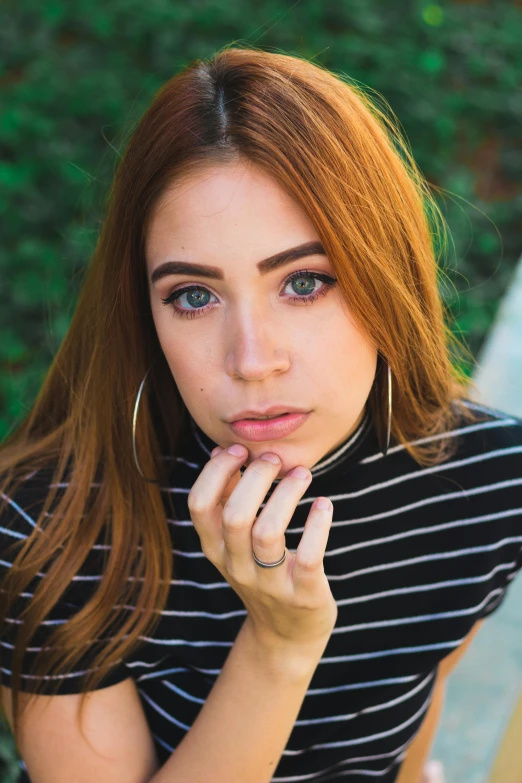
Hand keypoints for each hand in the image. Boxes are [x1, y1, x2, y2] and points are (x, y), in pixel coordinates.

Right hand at [187, 444, 337, 649]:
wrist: (287, 635)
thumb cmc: (262, 572)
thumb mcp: (235, 542)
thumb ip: (228, 498)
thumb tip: (222, 450)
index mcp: (215, 549)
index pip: (199, 505)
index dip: (216, 471)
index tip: (240, 450)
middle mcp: (236, 567)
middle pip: (235, 516)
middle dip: (255, 478)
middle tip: (275, 460)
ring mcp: (269, 584)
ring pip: (268, 533)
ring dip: (286, 495)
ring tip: (302, 474)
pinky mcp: (303, 595)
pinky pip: (308, 557)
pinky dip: (318, 525)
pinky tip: (324, 504)